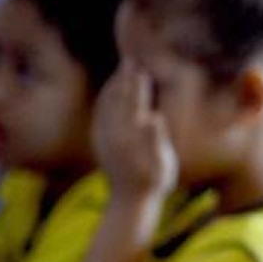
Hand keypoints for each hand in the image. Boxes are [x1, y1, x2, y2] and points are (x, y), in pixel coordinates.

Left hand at [93, 60, 176, 204]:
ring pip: (107, 104)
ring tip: (120, 71)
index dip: (137, 83)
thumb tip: (154, 118)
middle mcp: (114, 133)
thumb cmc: (154, 183)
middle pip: (118, 98)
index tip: (141, 66)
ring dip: (114, 86)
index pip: (134, 102)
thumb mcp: (162, 166)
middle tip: (129, 59)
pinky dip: (105, 99)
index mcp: (131, 135)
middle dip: (124, 78)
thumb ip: (156, 140)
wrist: (129, 201)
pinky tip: (110, 92)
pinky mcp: (100, 141)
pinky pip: (100, 113)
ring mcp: (104, 136)